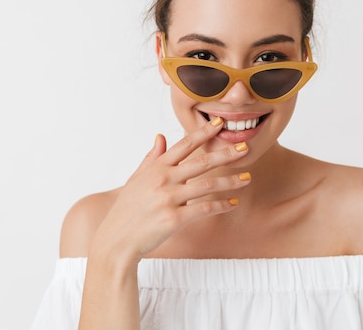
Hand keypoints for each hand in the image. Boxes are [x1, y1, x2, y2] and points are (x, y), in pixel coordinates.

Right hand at [89, 117, 249, 262]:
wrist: (116, 240)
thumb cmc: (127, 209)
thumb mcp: (136, 179)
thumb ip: (151, 158)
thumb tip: (161, 136)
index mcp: (156, 167)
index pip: (184, 144)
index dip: (204, 132)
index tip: (220, 123)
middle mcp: (163, 179)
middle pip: (201, 162)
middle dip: (226, 154)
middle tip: (245, 149)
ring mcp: (168, 198)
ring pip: (207, 185)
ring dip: (230, 182)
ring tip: (247, 179)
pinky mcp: (174, 219)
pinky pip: (204, 209)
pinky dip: (221, 206)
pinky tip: (233, 204)